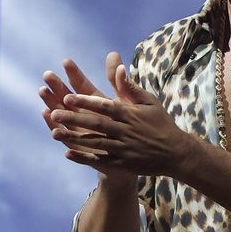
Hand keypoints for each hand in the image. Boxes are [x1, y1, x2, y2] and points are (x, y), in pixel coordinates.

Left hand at [44, 52, 188, 177]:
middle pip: (96, 124)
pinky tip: (67, 154)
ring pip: (95, 142)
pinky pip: (101, 161)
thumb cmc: (161, 124)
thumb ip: (131, 87)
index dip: (85, 102)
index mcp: (130, 114)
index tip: (67, 97)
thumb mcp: (150, 102)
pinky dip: (84, 158)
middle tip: (54, 114)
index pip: (104, 106)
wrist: (177, 153)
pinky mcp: (123, 164)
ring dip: (74, 138)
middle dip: (74, 118)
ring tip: (54, 133)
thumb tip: (120, 68)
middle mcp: (125, 131)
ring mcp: (124, 148)